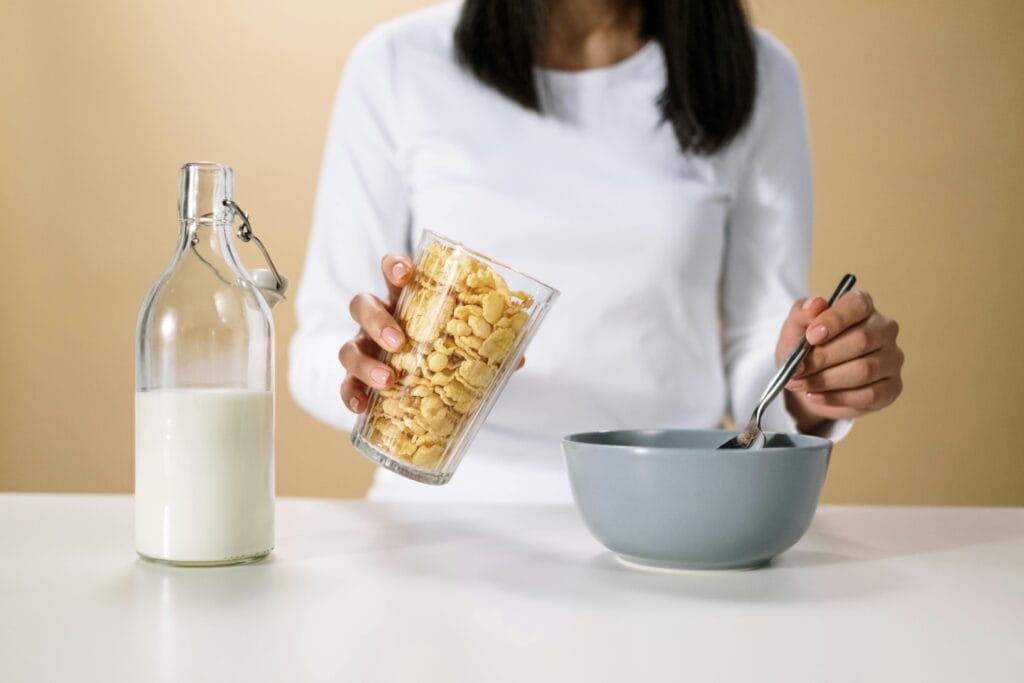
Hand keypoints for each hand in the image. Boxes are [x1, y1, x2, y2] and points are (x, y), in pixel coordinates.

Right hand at [339, 253, 526, 413]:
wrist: (427, 379)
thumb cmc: (444, 346)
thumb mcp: (464, 340)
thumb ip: (488, 345)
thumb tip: (518, 358)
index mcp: (405, 298)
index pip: (392, 271)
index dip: (393, 267)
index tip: (405, 274)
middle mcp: (379, 318)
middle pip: (362, 305)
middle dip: (377, 320)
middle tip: (398, 340)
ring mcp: (365, 347)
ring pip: (348, 346)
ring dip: (364, 362)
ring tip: (387, 381)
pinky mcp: (358, 377)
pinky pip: (345, 384)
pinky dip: (349, 394)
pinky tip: (360, 407)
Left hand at [776, 290, 903, 432]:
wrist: (808, 379)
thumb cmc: (805, 348)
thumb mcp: (795, 329)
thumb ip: (801, 314)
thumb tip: (816, 304)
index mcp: (861, 306)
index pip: (857, 304)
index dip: (835, 320)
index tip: (811, 336)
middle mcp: (884, 329)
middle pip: (861, 341)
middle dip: (823, 358)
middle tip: (796, 369)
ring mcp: (892, 359)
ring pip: (864, 370)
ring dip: (825, 380)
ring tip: (799, 383)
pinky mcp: (892, 387)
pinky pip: (869, 394)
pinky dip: (836, 397)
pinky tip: (815, 396)